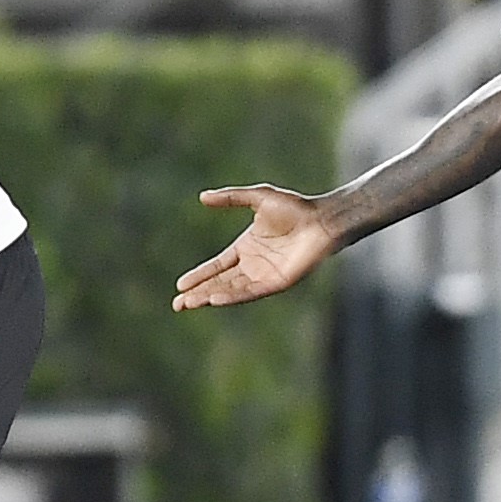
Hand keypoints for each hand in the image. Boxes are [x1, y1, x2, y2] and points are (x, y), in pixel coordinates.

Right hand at [172, 185, 337, 310]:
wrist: (322, 220)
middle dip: (198, 293)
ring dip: (210, 297)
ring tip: (189, 303)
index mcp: (246, 247)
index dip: (199, 275)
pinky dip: (231, 296)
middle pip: (219, 282)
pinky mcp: (277, 283)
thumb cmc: (295, 208)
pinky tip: (214, 299)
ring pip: (231, 290)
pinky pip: (249, 292)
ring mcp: (264, 275)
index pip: (217, 265)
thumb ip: (230, 198)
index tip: (180, 285)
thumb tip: (202, 197)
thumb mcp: (258, 197)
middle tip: (178, 304)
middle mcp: (253, 264)